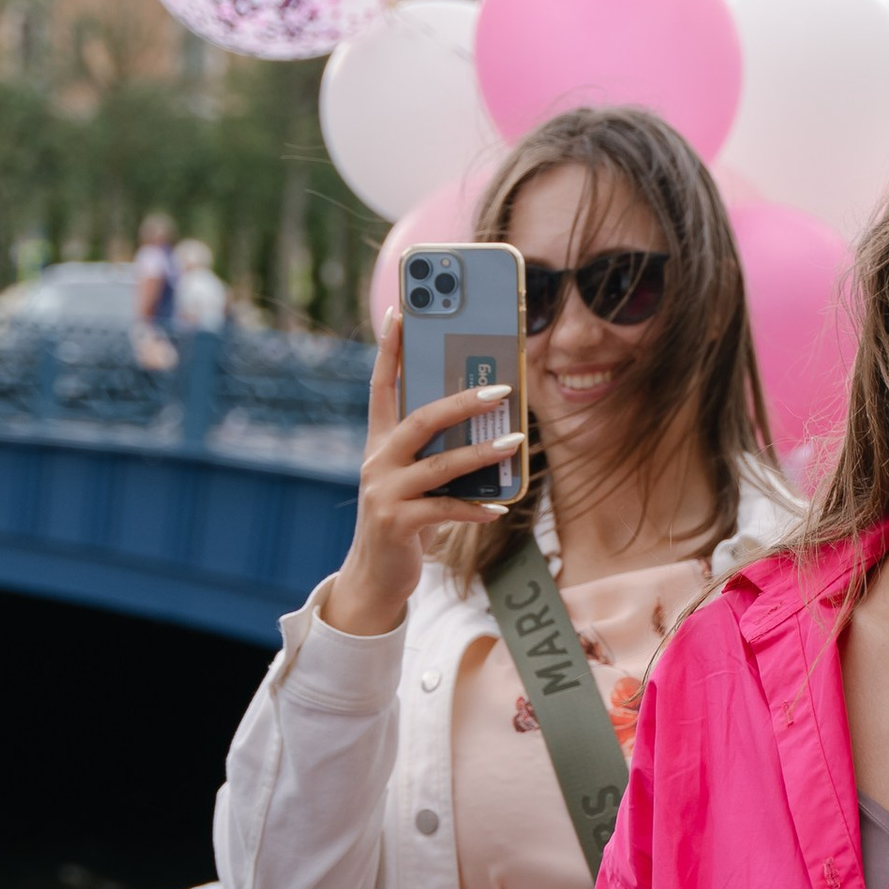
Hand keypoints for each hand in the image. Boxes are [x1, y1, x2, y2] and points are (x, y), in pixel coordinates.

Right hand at [325, 316, 516, 637]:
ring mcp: (383, 492)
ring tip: (514, 442)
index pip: (382, 386)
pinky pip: (444, 509)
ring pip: (438, 464)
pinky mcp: (395, 523)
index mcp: (379, 442)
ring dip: (480, 453)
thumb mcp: (412, 478)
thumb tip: (484, 421)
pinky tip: (500, 507)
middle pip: (420, 419)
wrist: (374, 576)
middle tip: (500, 388)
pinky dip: (475, 507)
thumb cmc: (403, 518)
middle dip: (460, 400)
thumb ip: (433, 451)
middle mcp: (376, 461)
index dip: (390, 350)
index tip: (400, 312)